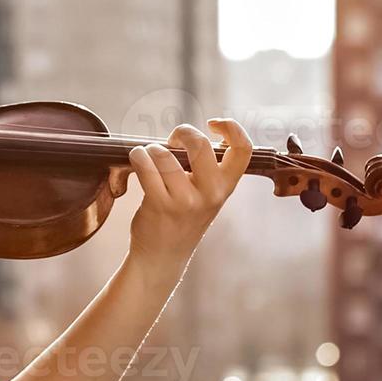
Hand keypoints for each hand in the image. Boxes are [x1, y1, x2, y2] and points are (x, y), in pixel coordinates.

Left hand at [127, 118, 251, 266]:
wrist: (163, 255)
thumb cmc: (182, 218)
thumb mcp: (206, 195)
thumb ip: (206, 168)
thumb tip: (187, 135)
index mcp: (226, 187)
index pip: (243, 149)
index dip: (232, 127)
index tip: (212, 124)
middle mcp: (211, 193)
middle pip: (200, 143)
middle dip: (182, 132)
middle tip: (173, 141)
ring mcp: (186, 201)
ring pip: (165, 154)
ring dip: (152, 149)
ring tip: (149, 157)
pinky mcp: (160, 205)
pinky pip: (145, 166)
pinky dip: (138, 156)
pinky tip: (138, 160)